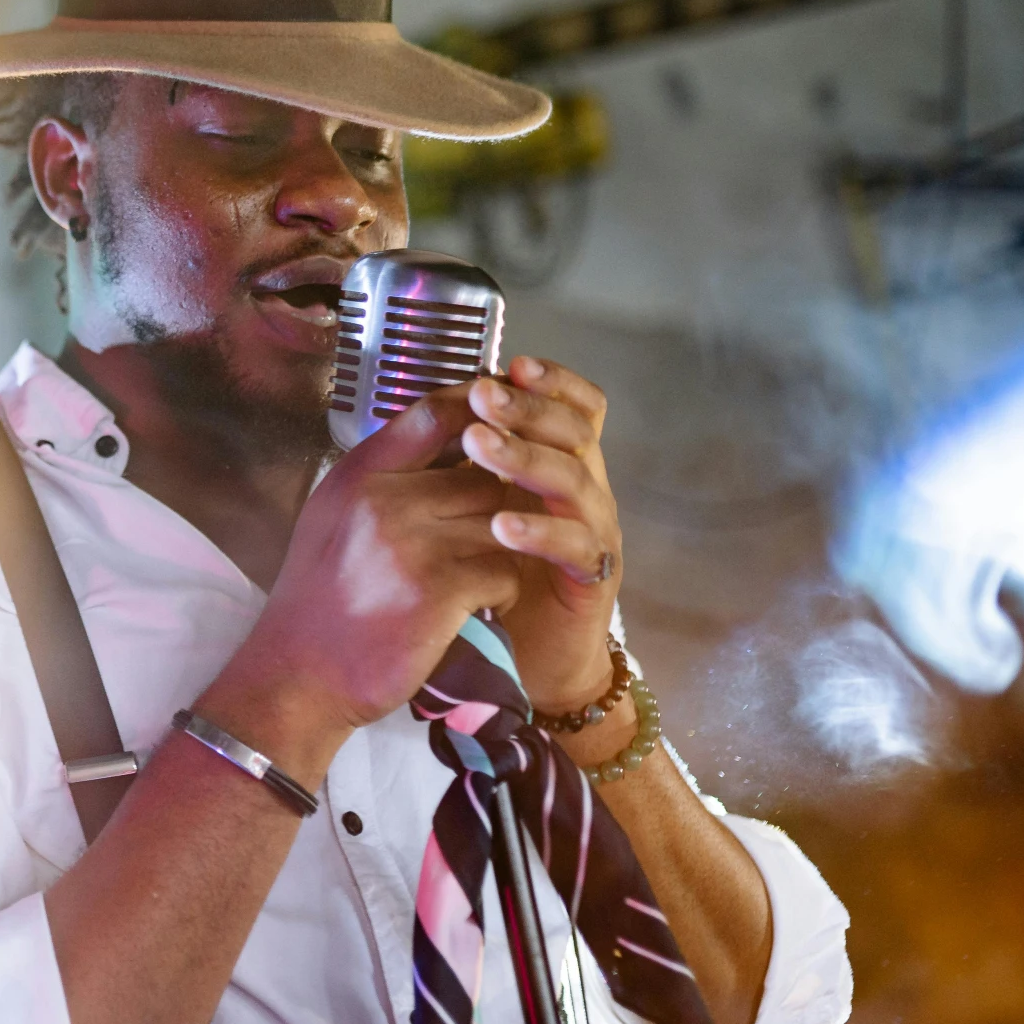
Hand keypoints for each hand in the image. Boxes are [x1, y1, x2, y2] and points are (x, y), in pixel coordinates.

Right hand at [232, 393, 516, 735]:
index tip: (501, 425)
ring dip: (502, 548)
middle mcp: (384, 500)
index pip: (433, 413)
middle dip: (495, 502)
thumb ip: (382, 475)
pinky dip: (500, 589)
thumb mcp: (332, 515)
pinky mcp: (440, 592)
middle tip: (484, 533)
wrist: (298, 675)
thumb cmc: (319, 597)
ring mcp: (413, 545)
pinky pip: (503, 570)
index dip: (479, 412)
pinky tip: (476, 605)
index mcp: (358, 476)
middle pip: (483, 471)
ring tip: (478, 572)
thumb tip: (445, 435)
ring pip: (501, 521)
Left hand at [460, 356, 622, 712]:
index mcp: (558, 466)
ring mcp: (595, 534)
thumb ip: (468, 466)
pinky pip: (577, 548)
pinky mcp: (594, 581)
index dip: (551, 382)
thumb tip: (428, 409)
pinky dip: (541, 533)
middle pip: (575, 433)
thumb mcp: (476, 510)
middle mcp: (585, 491)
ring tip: (480, 447)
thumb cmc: (496, 575)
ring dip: (526, 459)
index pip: (573, 408)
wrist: (527, 659)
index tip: (510, 363)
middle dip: (529, 409)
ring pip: (576, 481)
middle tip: (484, 395)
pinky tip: (503, 525)